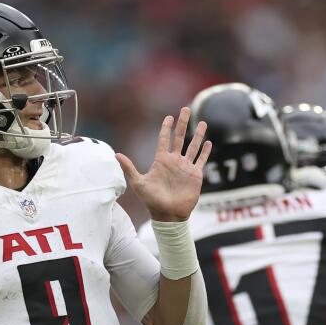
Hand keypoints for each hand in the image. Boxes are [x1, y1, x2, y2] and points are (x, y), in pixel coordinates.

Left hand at [117, 108, 211, 222]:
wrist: (168, 215)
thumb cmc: (152, 201)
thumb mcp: (138, 183)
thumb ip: (129, 168)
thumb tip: (116, 154)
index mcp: (161, 160)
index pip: (164, 139)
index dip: (166, 128)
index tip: (169, 117)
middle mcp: (174, 161)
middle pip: (180, 137)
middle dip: (183, 123)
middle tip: (185, 109)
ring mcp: (185, 167)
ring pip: (193, 146)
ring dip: (198, 135)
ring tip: (203, 123)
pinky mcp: (195, 175)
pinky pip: (201, 161)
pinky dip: (205, 152)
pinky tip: (209, 142)